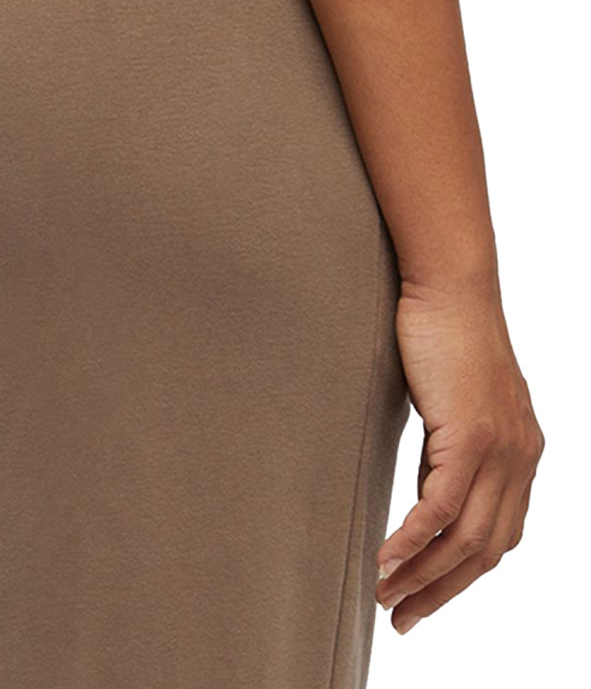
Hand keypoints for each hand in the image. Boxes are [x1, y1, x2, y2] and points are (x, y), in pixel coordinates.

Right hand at [374, 274, 544, 634]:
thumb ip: (452, 452)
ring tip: (385, 597)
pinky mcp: (471, 435)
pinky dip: (411, 540)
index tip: (424, 596)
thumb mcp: (454, 405)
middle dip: (442, 592)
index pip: (498, 536)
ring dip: (423, 576)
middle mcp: (521, 460)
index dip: (461, 576)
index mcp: (522, 455)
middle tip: (402, 617)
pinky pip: (439, 506)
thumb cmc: (445, 338)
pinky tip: (384, 558)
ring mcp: (501, 449)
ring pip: (464, 538)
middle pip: (485, 551)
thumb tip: (428, 493)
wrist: (452, 289)